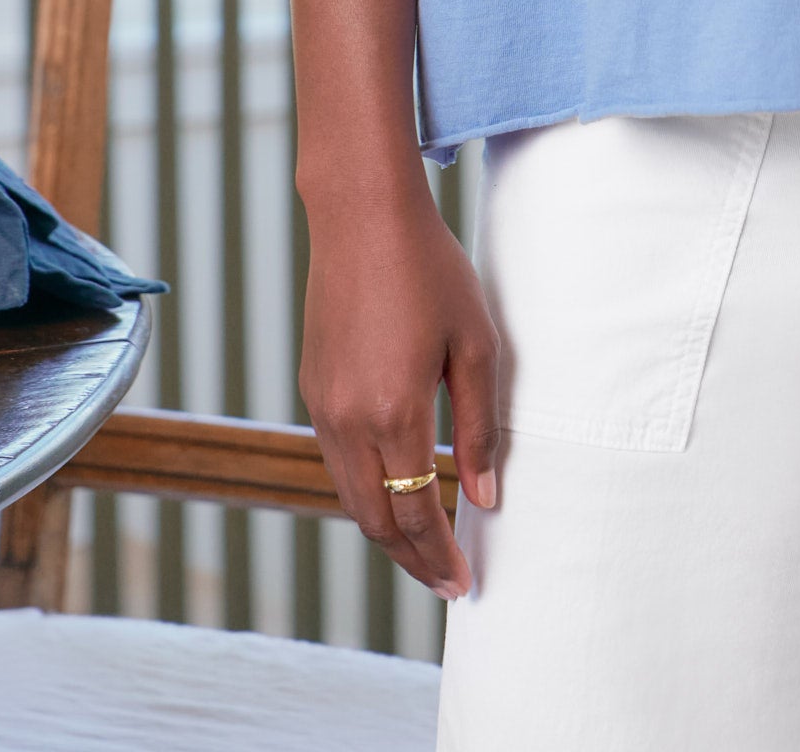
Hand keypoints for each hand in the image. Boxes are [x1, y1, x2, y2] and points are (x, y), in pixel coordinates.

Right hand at [298, 176, 500, 600]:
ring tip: (425, 549)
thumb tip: (485, 498)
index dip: (440, 557)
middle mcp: (348, 421)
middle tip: (447, 582)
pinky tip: (394, 491)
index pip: (416, 514)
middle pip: (377, 521)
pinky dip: (366, 492)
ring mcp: (323, 406)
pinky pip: (338, 463)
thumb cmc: (430, 270)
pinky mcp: (314, 389)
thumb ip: (481, 426)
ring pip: (351, 496)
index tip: (465, 584)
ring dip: (387, 531)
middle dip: (413, 560)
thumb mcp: (476, 342)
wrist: (361, 216)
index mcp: (394, 413)